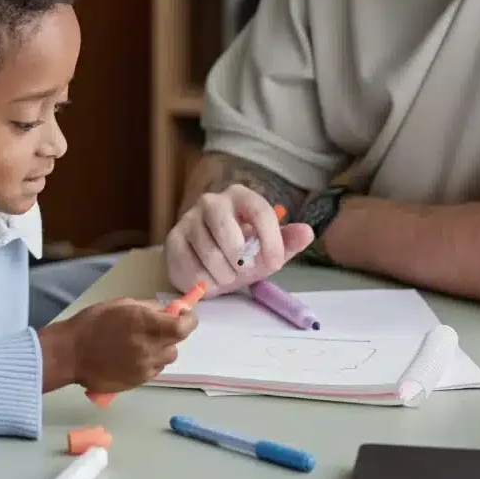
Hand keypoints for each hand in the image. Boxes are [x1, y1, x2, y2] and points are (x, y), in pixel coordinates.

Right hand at [59, 298, 195, 394]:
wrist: (70, 353)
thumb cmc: (92, 323)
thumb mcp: (120, 305)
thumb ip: (147, 308)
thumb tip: (166, 311)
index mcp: (145, 323)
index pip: (183, 327)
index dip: (188, 320)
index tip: (184, 315)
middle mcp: (149, 347)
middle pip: (176, 343)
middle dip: (171, 335)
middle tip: (156, 330)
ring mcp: (144, 367)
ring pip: (166, 358)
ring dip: (160, 350)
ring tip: (140, 345)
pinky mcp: (138, 382)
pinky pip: (154, 370)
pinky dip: (149, 363)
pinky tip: (132, 358)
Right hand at [165, 184, 313, 295]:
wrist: (210, 264)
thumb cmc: (243, 252)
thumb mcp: (269, 248)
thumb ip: (289, 241)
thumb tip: (307, 232)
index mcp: (241, 197)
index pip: (261, 212)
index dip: (270, 242)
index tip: (273, 264)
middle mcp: (211, 201)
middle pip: (229, 234)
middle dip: (241, 262)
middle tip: (245, 271)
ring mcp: (188, 219)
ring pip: (210, 255)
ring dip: (224, 276)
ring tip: (227, 276)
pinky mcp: (173, 240)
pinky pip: (191, 268)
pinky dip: (205, 282)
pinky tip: (209, 278)